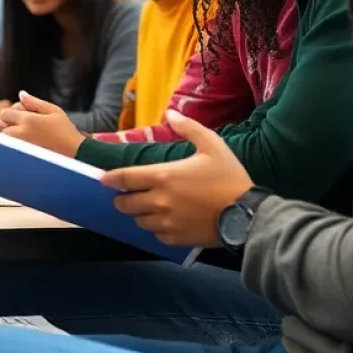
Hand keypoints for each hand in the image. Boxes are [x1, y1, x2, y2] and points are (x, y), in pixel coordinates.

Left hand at [0, 91, 84, 156]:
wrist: (74, 153)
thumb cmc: (66, 131)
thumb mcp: (54, 111)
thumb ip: (35, 102)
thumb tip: (21, 94)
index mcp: (28, 120)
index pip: (5, 113)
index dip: (12, 111)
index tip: (23, 112)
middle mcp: (20, 134)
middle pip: (0, 126)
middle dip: (8, 122)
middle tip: (23, 122)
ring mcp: (20, 147)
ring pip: (4, 138)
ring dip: (10, 133)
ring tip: (26, 132)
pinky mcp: (23, 156)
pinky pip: (10, 147)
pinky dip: (13, 143)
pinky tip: (28, 141)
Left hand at [102, 110, 253, 247]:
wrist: (248, 214)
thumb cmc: (229, 177)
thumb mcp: (212, 145)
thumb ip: (188, 127)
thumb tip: (170, 113)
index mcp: (162, 177)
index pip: (124, 178)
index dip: (110, 178)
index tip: (104, 178)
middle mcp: (159, 201)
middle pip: (125, 204)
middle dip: (122, 198)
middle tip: (127, 194)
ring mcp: (167, 223)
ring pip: (138, 221)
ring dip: (139, 214)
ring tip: (147, 207)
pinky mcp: (177, 239)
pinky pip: (155, 235)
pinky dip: (155, 228)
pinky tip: (164, 221)